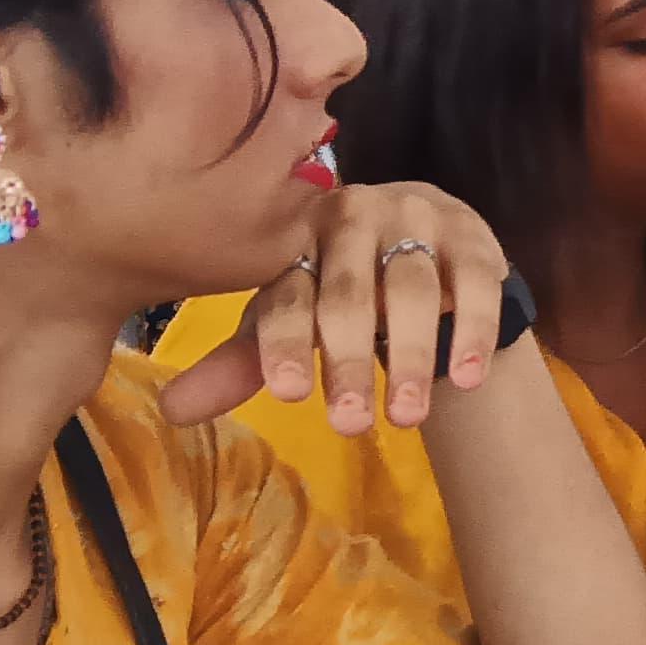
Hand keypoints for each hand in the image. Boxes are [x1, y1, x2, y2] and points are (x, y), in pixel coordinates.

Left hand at [162, 181, 512, 435]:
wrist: (421, 242)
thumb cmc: (340, 288)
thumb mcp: (290, 320)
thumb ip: (243, 363)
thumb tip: (173, 411)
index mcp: (295, 238)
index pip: (286, 293)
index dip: (283, 343)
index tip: (288, 395)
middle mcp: (351, 218)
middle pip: (347, 293)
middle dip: (348, 361)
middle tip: (348, 426)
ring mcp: (414, 219)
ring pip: (411, 287)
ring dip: (411, 356)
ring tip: (406, 418)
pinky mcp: (469, 233)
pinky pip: (473, 279)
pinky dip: (472, 328)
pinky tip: (468, 377)